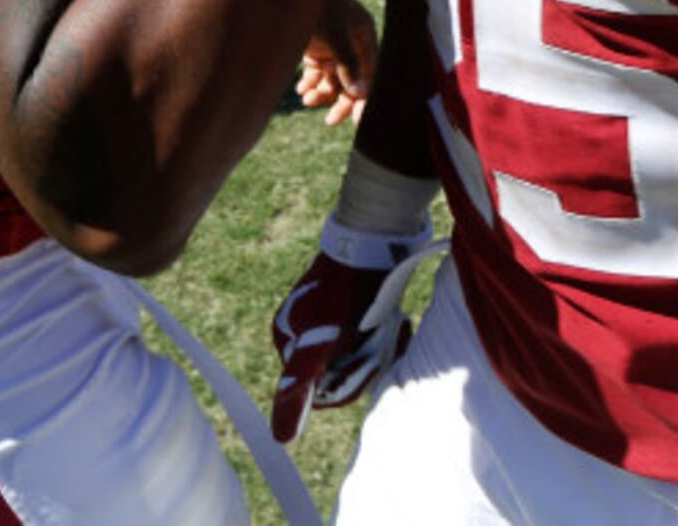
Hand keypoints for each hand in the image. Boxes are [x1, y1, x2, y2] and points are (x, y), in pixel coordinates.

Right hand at [267, 214, 439, 441]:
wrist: (376, 238)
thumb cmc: (347, 291)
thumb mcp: (320, 342)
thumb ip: (298, 386)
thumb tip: (279, 440)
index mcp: (288, 341)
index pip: (319, 391)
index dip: (350, 380)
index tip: (367, 355)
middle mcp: (303, 332)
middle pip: (341, 375)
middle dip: (367, 362)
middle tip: (384, 334)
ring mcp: (329, 320)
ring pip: (359, 358)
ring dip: (380, 348)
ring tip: (393, 324)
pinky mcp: (352, 308)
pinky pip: (369, 340)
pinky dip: (386, 336)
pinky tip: (398, 321)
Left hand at [297, 0, 377, 126]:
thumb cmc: (313, 3)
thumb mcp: (334, 34)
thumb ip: (348, 64)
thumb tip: (360, 93)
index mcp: (363, 33)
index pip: (369, 72)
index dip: (364, 98)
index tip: (358, 122)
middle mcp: (350, 40)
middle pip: (352, 78)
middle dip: (341, 98)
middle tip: (330, 120)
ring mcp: (332, 42)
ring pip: (332, 77)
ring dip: (322, 91)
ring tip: (306, 99)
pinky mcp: (314, 45)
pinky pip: (317, 72)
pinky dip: (310, 82)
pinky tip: (301, 90)